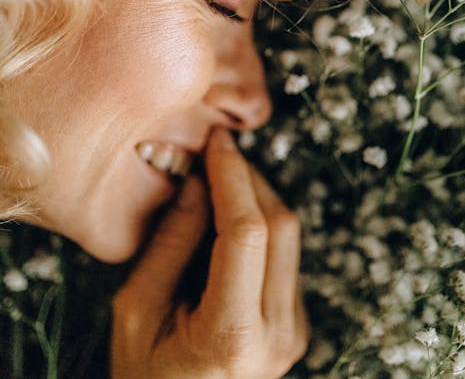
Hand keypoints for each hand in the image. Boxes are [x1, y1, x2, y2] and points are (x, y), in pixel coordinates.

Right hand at [111, 127, 308, 378]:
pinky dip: (260, 222)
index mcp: (232, 335)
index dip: (233, 175)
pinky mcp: (295, 322)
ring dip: (256, 195)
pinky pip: (285, 254)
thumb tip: (196, 179)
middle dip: (247, 177)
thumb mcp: (137, 308)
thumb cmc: (145, 373)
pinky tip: (228, 216)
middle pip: (278, 225)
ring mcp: (293, 330)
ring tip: (218, 179)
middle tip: (215, 152)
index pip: (247, 232)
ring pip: (288, 235)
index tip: (217, 141)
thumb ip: (170, 243)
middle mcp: (277, 333)